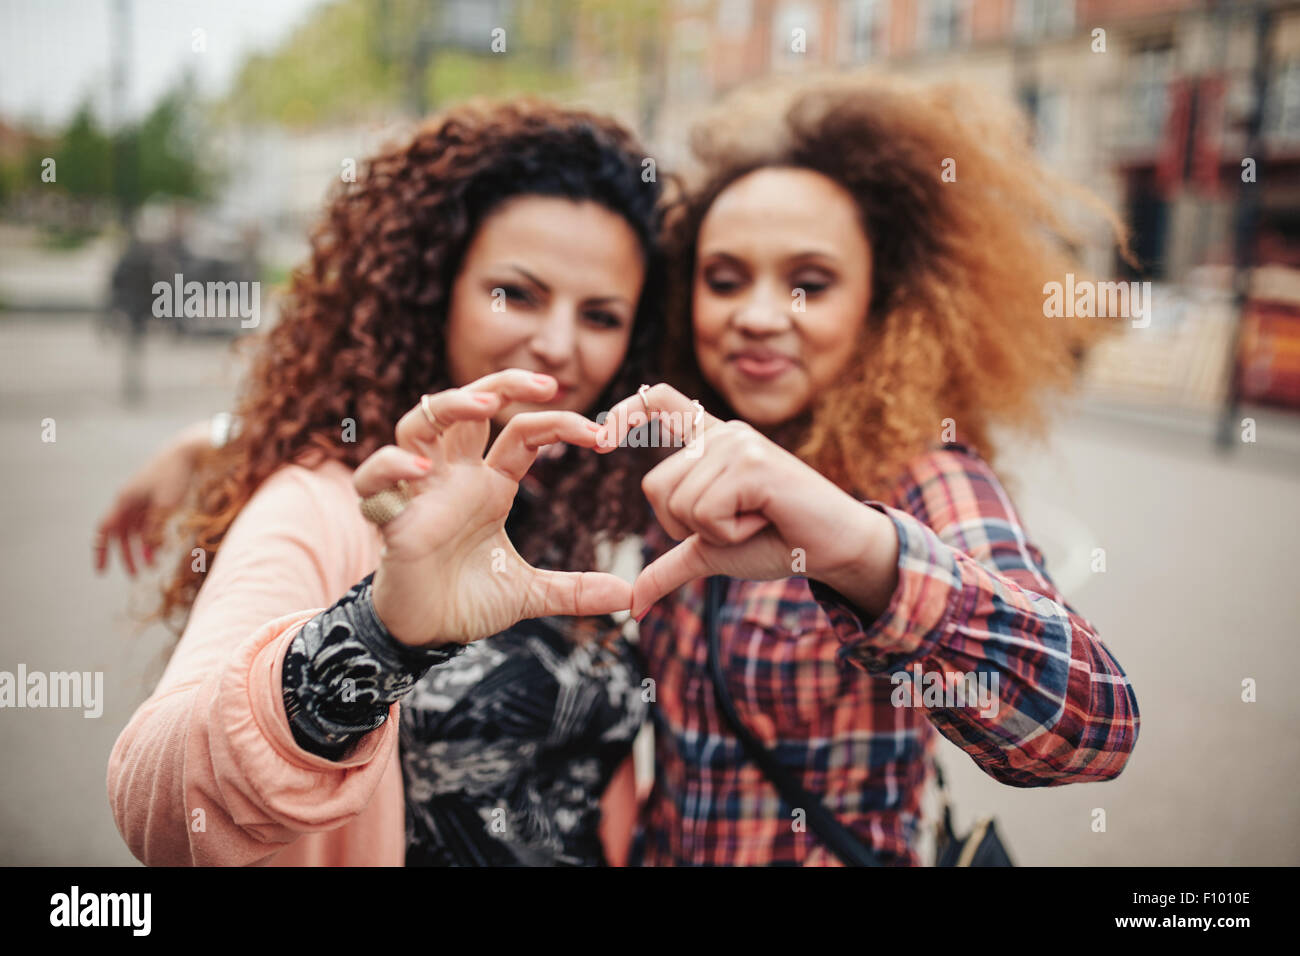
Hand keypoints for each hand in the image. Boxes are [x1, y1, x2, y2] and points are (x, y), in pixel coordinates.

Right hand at [94, 419, 210, 574]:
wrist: (188, 452)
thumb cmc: (175, 476)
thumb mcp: (165, 506)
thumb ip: (156, 529)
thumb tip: (151, 552)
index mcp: (124, 500)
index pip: (105, 530)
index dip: (101, 551)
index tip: (102, 572)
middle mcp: (128, 500)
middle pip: (121, 534)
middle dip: (126, 556)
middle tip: (136, 576)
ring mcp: (141, 499)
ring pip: (135, 530)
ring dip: (141, 549)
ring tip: (151, 567)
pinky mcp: (155, 498)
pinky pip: (148, 523)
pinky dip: (152, 537)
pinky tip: (161, 551)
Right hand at [361, 369, 632, 647]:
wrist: (424, 633)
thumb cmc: (467, 600)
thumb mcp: (529, 594)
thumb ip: (574, 590)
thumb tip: (628, 597)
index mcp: (488, 485)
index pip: (522, 434)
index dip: (559, 424)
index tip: (602, 436)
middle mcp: (453, 477)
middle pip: (467, 406)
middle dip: (501, 385)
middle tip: (546, 383)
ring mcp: (418, 492)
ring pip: (418, 424)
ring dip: (446, 407)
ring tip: (480, 406)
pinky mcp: (389, 518)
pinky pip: (374, 481)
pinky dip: (390, 466)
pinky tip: (418, 467)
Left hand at [595, 384, 898, 618]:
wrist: (833, 548)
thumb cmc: (776, 542)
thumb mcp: (711, 552)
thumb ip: (670, 567)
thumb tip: (632, 604)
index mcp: (711, 440)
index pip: (658, 400)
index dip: (625, 410)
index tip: (599, 438)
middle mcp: (723, 433)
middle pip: (654, 486)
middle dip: (685, 526)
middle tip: (736, 523)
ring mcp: (738, 444)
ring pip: (679, 504)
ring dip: (714, 532)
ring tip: (754, 519)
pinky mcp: (753, 464)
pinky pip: (706, 513)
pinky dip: (730, 533)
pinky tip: (764, 519)